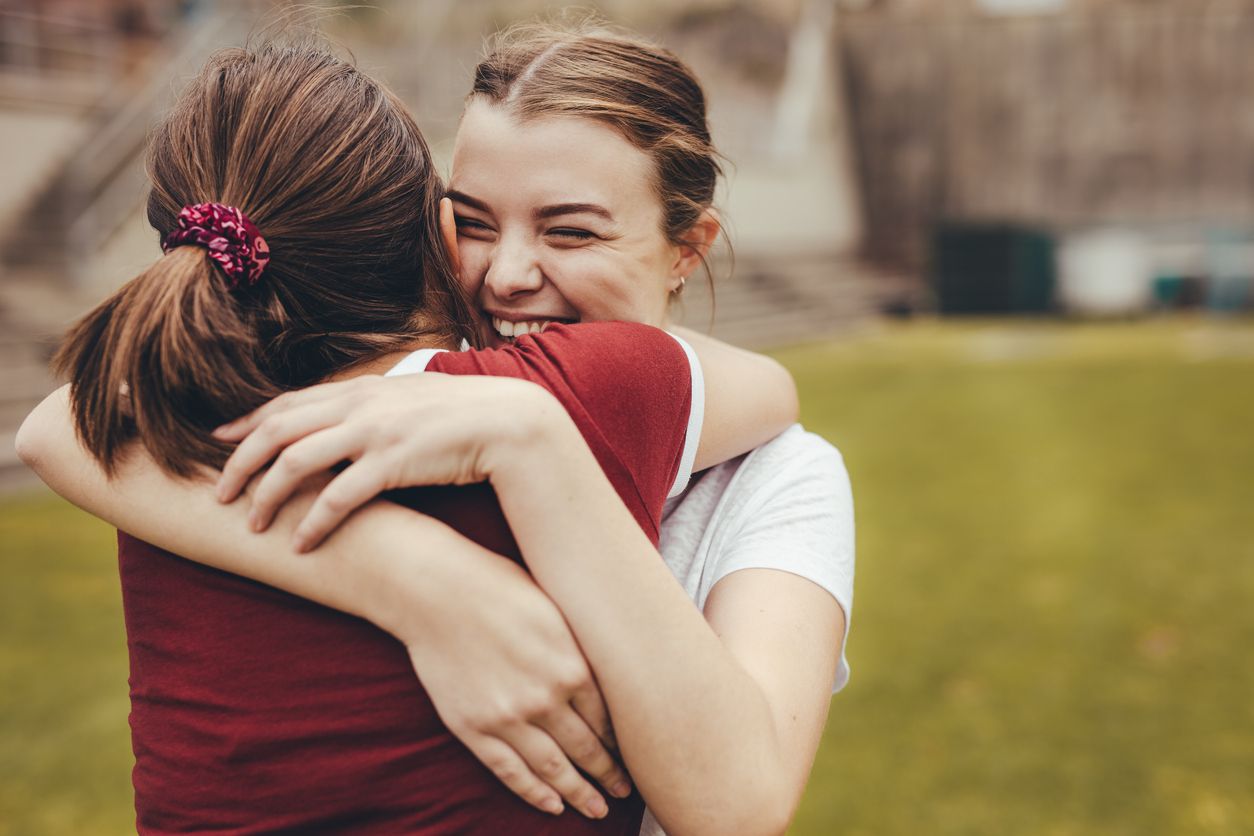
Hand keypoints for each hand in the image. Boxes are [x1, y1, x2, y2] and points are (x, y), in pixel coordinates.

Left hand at [213, 373, 556, 550]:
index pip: (287, 402)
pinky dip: (314, 522)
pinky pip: (338, 496)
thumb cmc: (463, 415)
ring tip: (253, 524)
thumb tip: (349, 415)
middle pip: (278, 429)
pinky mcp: (393, 462)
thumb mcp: (410, 398)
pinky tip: (301, 544)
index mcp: (361, 387)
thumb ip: (375, 404)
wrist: (510, 421)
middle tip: (219, 494)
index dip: (246, 422)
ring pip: (296, 460)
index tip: (217, 441)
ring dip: (268, 494)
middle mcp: (360, 403)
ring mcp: (374, 430)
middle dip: (241, 462)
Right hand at [400, 542, 631, 817]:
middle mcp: (545, 700)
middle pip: (586, 749)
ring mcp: (507, 718)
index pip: (607, 720)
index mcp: (572, 667)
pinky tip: (553, 806)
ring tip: (597, 811)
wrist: (437, 591)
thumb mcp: (556, 610)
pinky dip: (533, 793)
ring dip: (578, 793)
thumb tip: (608, 674)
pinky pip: (509, 771)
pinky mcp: (473, 728)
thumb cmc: (499, 587)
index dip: (622, 743)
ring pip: (552, 769)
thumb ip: (579, 649)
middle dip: (609, 774)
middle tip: (625, 791)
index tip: (634, 756)